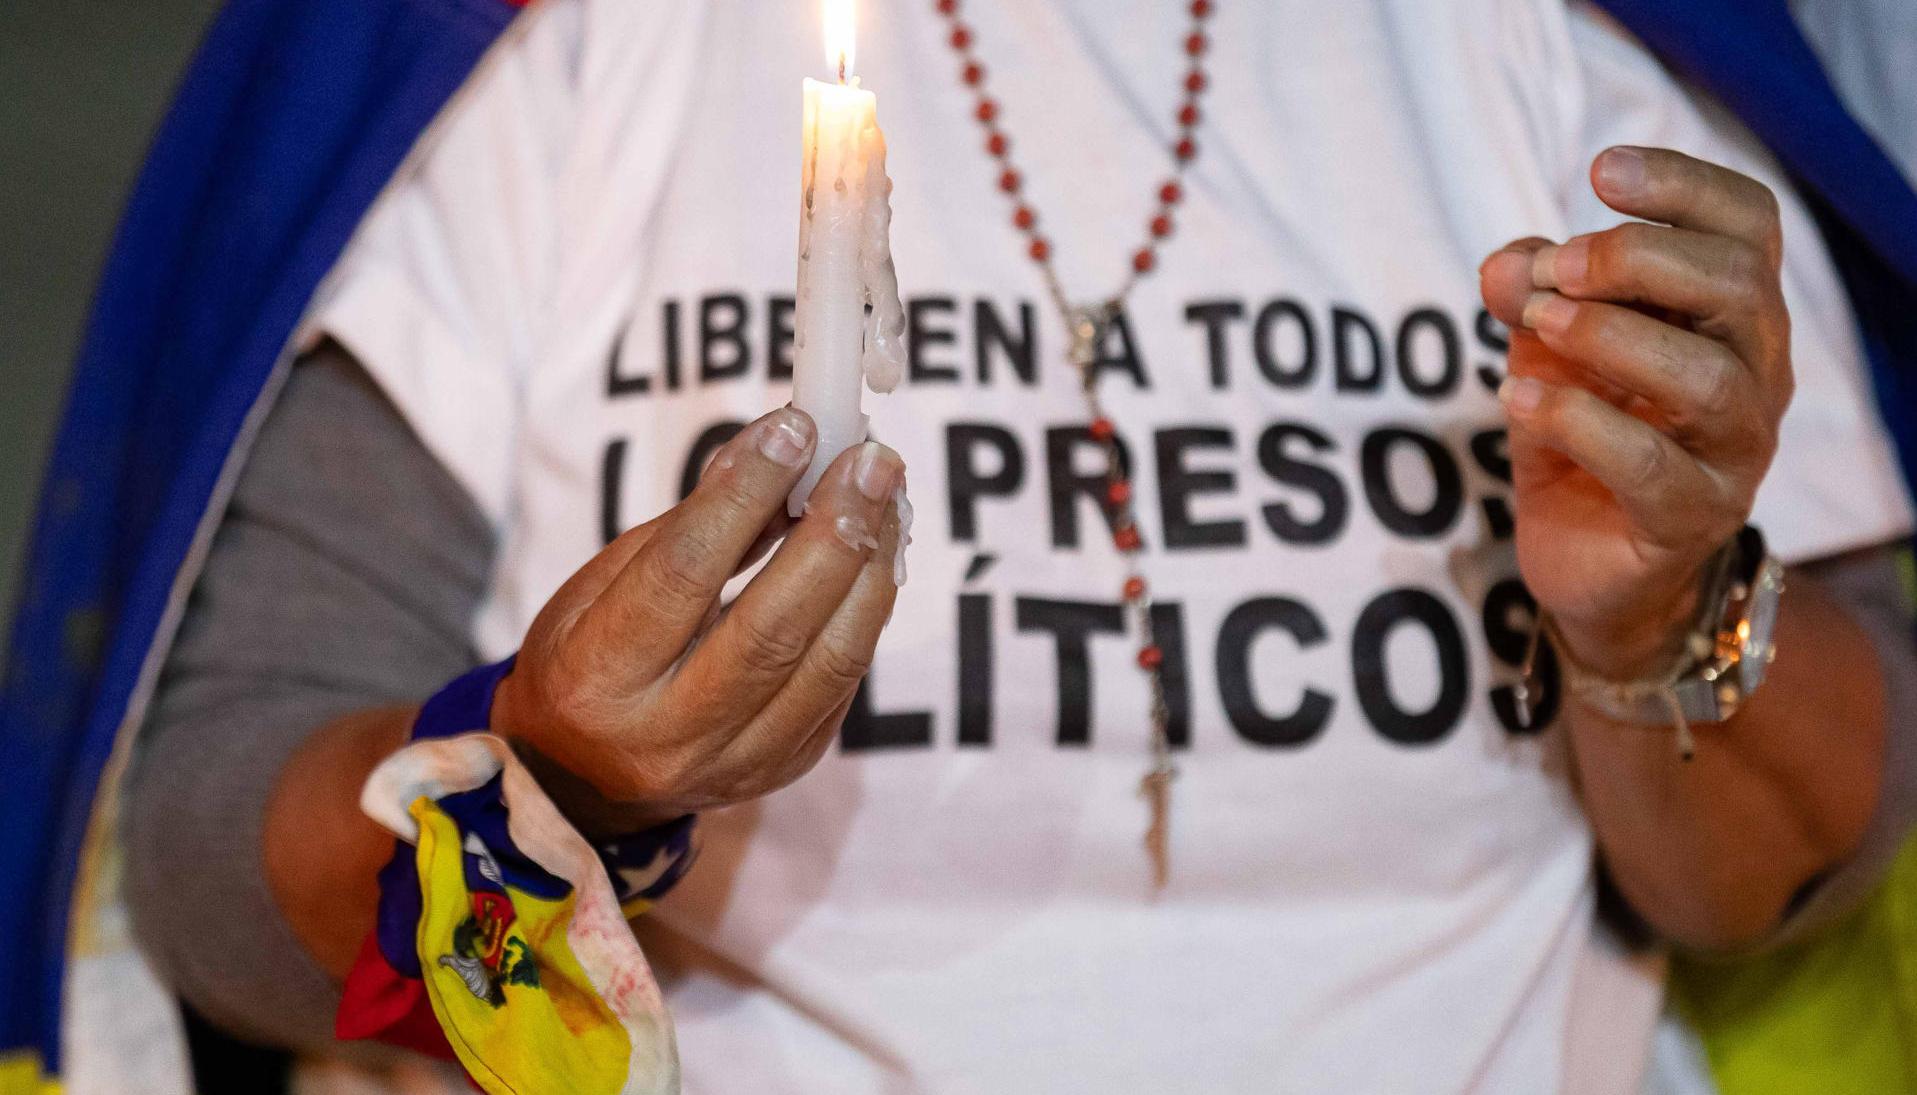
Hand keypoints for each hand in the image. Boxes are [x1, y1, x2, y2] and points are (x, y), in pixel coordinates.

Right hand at [492, 406, 905, 826]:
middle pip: (771, 630)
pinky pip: (844, 680)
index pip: (681, 574)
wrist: (584, 780)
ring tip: (889, 497)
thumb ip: (688, 525)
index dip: (744, 495)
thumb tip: (771, 445)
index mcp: (596, 677)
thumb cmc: (589, 658)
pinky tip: (878, 551)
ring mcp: (735, 762)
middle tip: (871, 461)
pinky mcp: (786, 765)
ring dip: (871, 569)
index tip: (793, 428)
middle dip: (833, 534)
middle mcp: (666, 734)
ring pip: (829, 662)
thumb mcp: (601, 586)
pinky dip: (867, 608)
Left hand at [1479, 146, 1792, 677]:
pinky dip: (1577, 420)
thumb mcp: (1546, 349)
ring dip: (1610, 336)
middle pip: (1736, 286)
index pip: (1748, 225)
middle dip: (1637, 259)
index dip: (1684, 185)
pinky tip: (1516, 397)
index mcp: (1732, 314)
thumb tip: (1507, 264)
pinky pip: (1649, 465)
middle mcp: (1756, 372)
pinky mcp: (1691, 516)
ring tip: (1537, 324)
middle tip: (1555, 269)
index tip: (1600, 170)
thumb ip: (1532, 294)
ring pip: (1706, 377)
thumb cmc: (1582, 435)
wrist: (1587, 562)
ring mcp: (1734, 450)